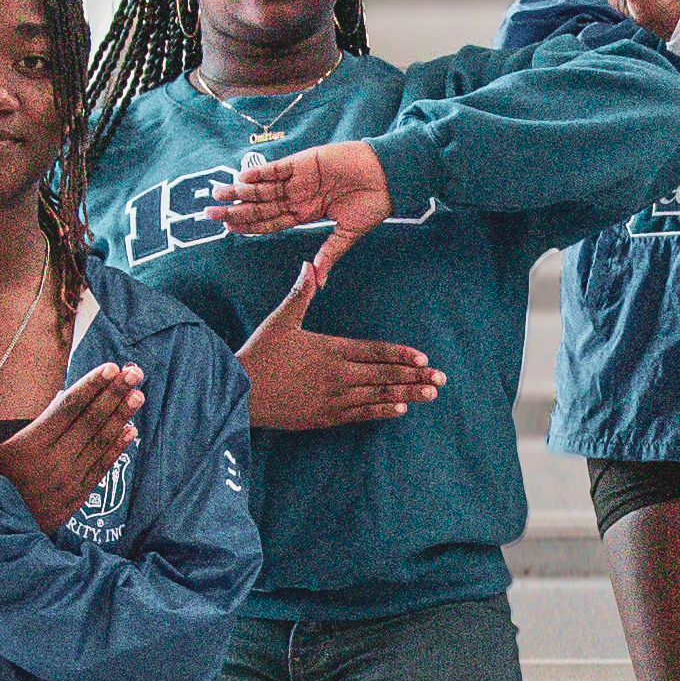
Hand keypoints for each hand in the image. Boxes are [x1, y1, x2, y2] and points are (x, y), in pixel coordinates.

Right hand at [0, 365, 143, 534]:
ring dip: (122, 416)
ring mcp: (68, 482)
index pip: (67, 408)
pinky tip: (130, 430)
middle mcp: (53, 463)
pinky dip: (117, 448)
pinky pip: (102, 468)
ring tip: (138, 393)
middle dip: (115, 393)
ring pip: (100, 443)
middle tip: (135, 370)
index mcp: (28, 447)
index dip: (91, 386)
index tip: (110, 366)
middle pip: (90, 421)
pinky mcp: (76, 498)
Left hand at [211, 137, 394, 309]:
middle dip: (235, 208)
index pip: (270, 221)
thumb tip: (318, 283)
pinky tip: (242, 176)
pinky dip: (260, 172)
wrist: (388, 177)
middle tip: (208, 212)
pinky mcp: (304, 162)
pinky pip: (277, 168)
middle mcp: (298, 196)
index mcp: (305, 213)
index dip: (248, 225)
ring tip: (218, 192)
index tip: (227, 228)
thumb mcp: (348, 235)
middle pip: (260, 205)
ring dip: (240, 189)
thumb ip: (329, 254)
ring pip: (263, 186)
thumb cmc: (372, 204)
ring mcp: (299, 178)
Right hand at [239, 286, 445, 433]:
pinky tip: (400, 409)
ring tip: (430, 394)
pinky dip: (381, 410)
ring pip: (377, 395)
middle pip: (383, 375)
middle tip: (441, 379)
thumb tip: (310, 263)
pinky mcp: (324, 417)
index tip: (423, 359)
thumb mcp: (281, 320)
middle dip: (414, 376)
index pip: (374, 351)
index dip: (400, 355)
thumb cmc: (259, 354)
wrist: (239, 393)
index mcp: (330, 349)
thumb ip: (301, 292)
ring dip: (406, 394)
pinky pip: (360, 414)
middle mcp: (337, 375)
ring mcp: (332, 399)